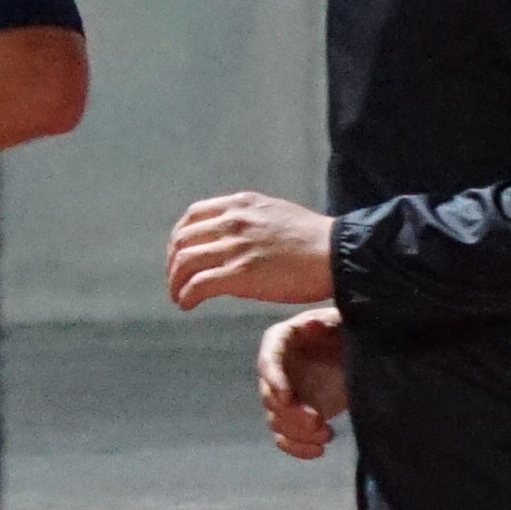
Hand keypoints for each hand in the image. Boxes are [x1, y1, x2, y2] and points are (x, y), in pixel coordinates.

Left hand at [164, 187, 335, 311]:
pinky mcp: (240, 274)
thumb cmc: (315, 239)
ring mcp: (235, 247)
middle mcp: (233, 221)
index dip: (179, 237)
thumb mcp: (276, 213)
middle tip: (175, 280)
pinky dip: (186, 296)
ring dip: (175, 282)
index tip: (179, 254)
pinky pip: (198, 285)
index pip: (193, 215)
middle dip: (173, 263)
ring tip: (178, 296)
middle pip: (183, 239)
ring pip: (185, 262)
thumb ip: (250, 221)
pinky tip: (187, 305)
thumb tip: (233, 240)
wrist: (337, 254)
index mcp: (241, 204)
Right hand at [257, 308, 347, 459]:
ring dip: (298, 433)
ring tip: (326, 433)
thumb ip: (327, 323)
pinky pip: (286, 436)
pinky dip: (297, 448)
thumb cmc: (349, 328)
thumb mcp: (341, 319)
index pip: (268, 360)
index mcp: (283, 340)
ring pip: (276, 421)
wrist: (361, 348)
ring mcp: (288, 395)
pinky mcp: (299, 416)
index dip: (273, 379)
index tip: (287, 396)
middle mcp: (278, 370)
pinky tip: (318, 450)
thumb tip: (310, 325)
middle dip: (291, 414)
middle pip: (270, 397)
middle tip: (317, 420)